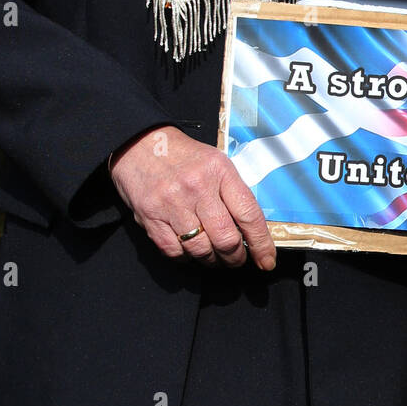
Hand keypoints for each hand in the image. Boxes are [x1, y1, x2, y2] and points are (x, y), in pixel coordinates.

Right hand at [109, 127, 274, 270]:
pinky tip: (191, 252)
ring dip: (212, 261)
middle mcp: (197, 188)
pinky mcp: (150, 218)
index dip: (261, 243)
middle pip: (226, 239)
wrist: (140, 144)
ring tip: (214, 258)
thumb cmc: (184, 156)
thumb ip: (233, 193)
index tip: (267, 260)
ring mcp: (172, 204)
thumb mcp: (216, 163)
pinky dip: (186, 258)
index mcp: (220, 172)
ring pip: (201, 250)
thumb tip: (251, 231)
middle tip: (236, 260)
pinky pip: (175, 252)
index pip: (249, 215)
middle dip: (235, 258)